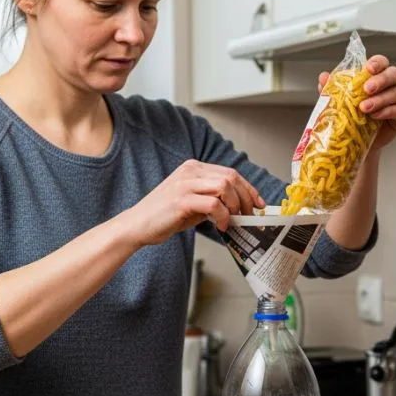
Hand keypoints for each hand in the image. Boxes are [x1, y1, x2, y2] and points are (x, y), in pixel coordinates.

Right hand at [119, 160, 264, 245]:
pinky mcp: (181, 199)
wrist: (137, 225)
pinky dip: (223, 216)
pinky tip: (221, 226)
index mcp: (193, 168)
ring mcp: (185, 183)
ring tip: (233, 221)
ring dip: (235, 206)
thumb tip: (238, 208)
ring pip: (224, 186)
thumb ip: (213, 200)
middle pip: (231, 177)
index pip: (230, 173)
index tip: (259, 203)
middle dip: (245, 198)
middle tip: (248, 216)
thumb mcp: (193, 203)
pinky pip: (214, 204)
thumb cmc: (164, 216)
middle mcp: (190, 171)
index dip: (248, 189)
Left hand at [318, 54, 395, 149]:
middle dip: (381, 80)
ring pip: (395, 93)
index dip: (377, 63)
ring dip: (379, 99)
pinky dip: (387, 112)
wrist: (356, 141)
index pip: (382, 62)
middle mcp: (389, 86)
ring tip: (364, 108)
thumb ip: (332, 88)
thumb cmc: (351, 116)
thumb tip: (323, 77)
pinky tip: (375, 116)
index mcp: (376, 76)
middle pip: (393, 74)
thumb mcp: (339, 101)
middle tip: (367, 89)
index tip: (368, 69)